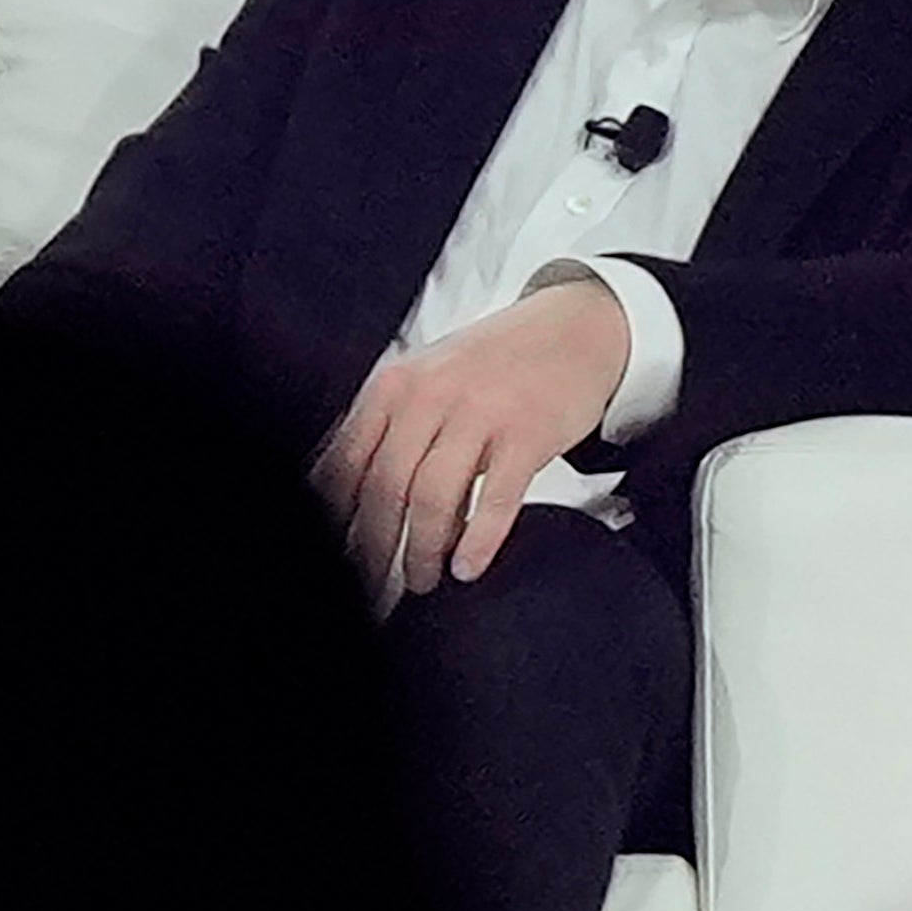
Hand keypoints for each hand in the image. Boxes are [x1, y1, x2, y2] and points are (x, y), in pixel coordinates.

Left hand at [312, 278, 631, 602]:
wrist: (575, 328)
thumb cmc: (499, 362)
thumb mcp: (429, 378)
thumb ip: (390, 426)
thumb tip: (350, 493)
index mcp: (396, 384)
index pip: (347, 462)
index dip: (337, 517)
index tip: (336, 555)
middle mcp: (432, 395)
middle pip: (386, 486)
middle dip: (376, 546)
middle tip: (376, 582)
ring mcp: (482, 412)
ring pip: (433, 497)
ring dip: (423, 550)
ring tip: (424, 577)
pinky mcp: (528, 433)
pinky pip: (496, 499)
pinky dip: (479, 541)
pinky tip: (469, 565)